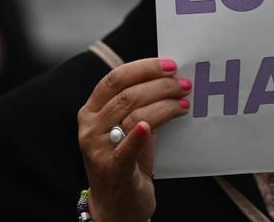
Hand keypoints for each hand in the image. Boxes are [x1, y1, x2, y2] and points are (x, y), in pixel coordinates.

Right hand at [76, 58, 191, 221]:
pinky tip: (148, 127)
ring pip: (132, 115)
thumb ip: (138, 106)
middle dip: (159, 85)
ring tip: (183, 102)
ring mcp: (97, 149)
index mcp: (91, 111)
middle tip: (183, 84)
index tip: (169, 65)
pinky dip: (138, 136)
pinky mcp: (111, 170)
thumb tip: (169, 80)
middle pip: (126, 95)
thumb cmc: (126, 162)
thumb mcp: (127, 129)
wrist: (116, 207)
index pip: (115, 79)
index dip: (143, 68)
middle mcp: (89, 128)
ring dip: (163, 105)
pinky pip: (125, 149)